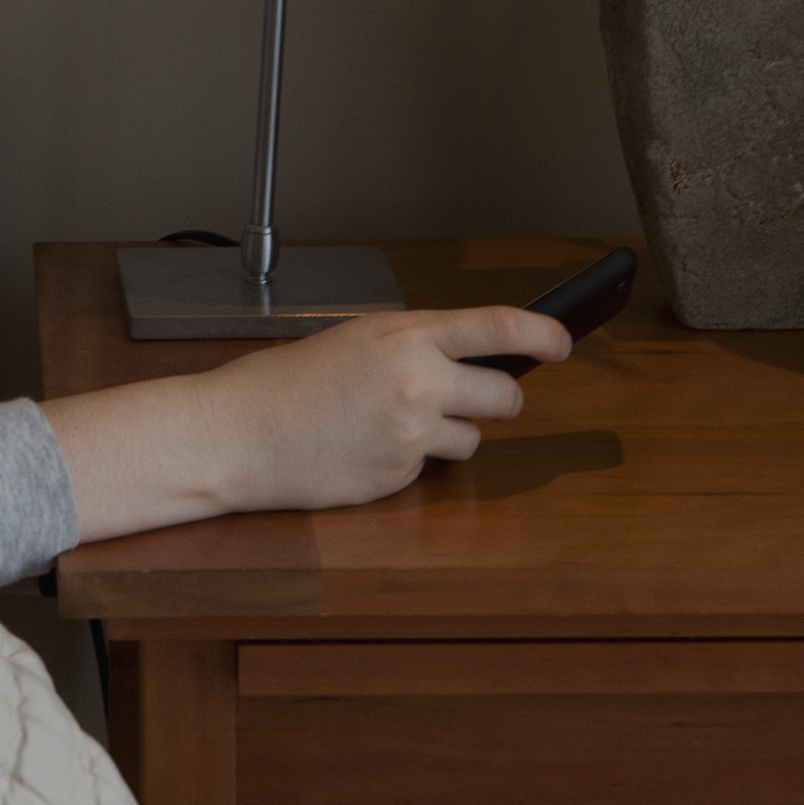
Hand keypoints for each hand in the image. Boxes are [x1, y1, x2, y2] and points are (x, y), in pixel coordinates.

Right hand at [42, 304, 572, 546]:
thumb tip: (472, 358)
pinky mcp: (398, 478)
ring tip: (389, 427)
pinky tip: (363, 451)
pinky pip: (428, 471)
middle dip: (495, 401)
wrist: (237, 434)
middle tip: (469, 401)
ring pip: (471, 442)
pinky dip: (406, 464)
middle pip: (505, 396)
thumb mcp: (356, 341)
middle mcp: (418, 382)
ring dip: (447, 437)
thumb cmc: (286, 384)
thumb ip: (415, 346)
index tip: (565, 342)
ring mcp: (410, 434)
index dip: (543, 333)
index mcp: (406, 336)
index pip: (498, 326)